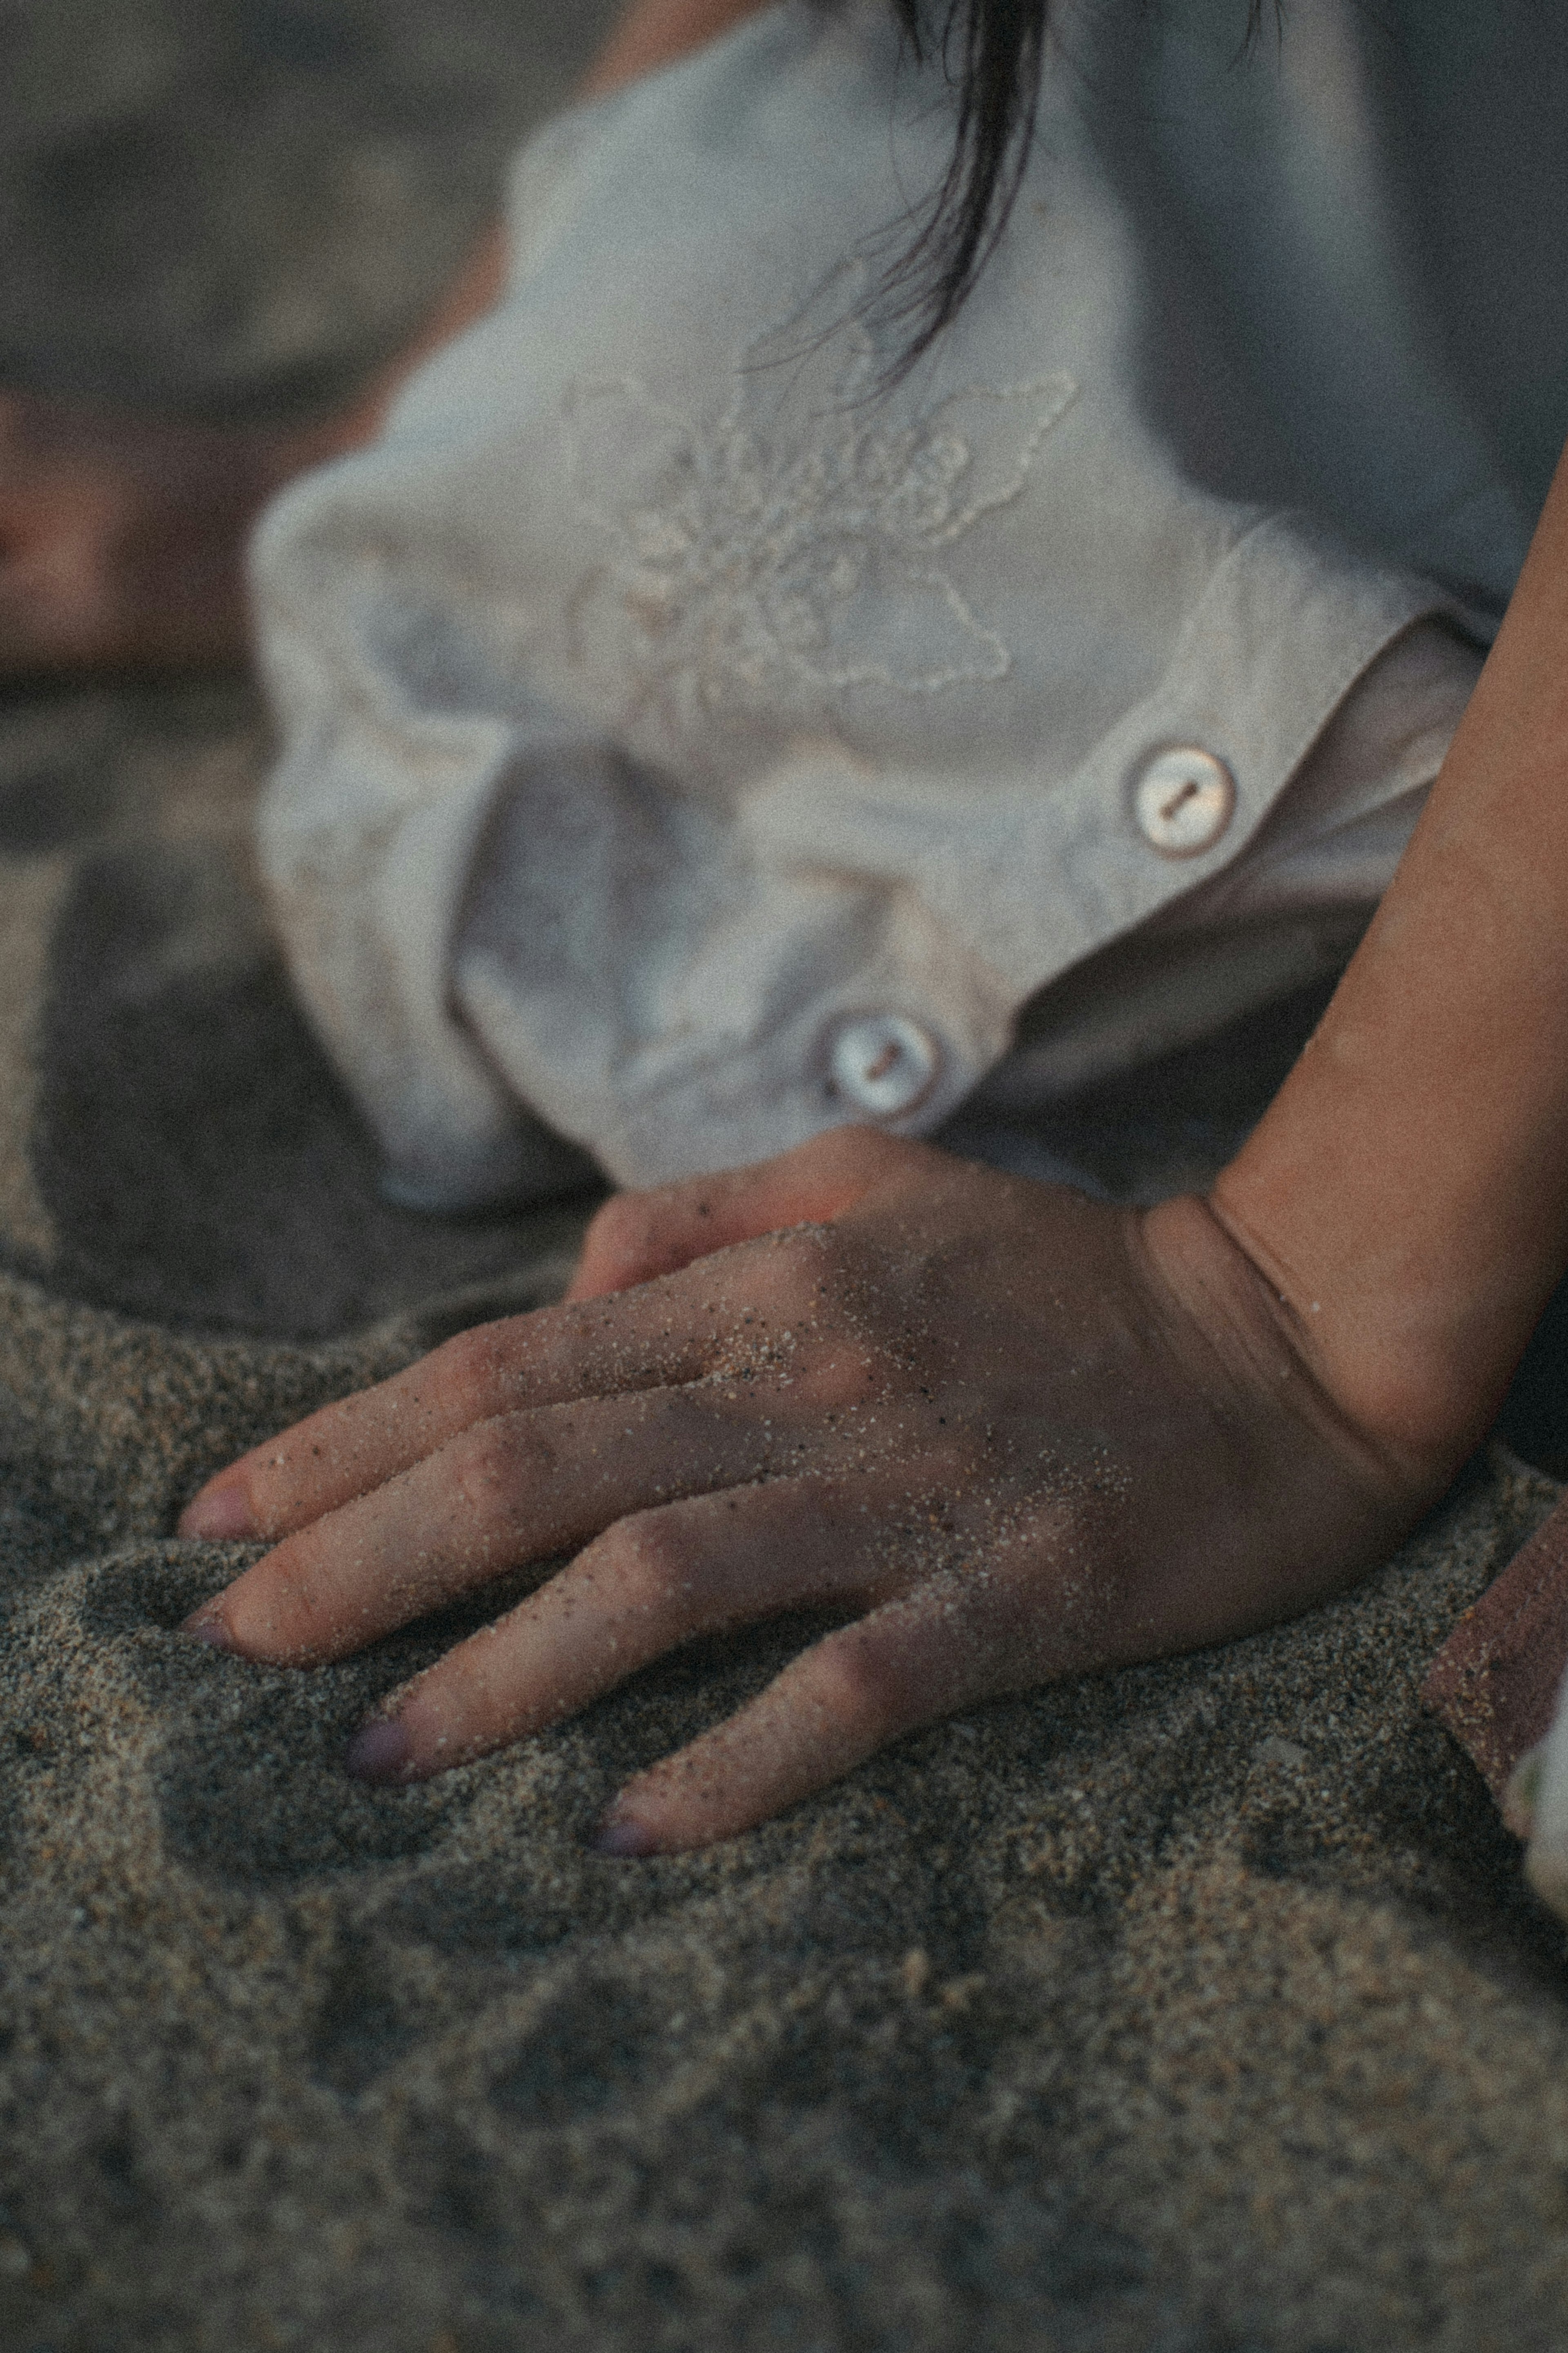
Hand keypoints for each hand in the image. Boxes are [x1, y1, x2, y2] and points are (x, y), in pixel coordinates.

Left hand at [176, 1128, 1451, 1852]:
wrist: (1278, 1335)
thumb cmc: (1055, 1265)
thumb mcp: (870, 1179)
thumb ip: (701, 1215)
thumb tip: (569, 1288)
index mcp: (763, 1283)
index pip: (505, 1365)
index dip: (348, 1439)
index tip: (222, 1517)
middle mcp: (807, 1379)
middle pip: (538, 1467)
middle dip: (361, 1556)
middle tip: (232, 1649)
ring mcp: (907, 1491)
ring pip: (662, 1582)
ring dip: (504, 1676)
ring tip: (379, 1760)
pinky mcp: (1012, 1593)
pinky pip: (852, 1687)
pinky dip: (737, 1761)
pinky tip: (628, 1832)